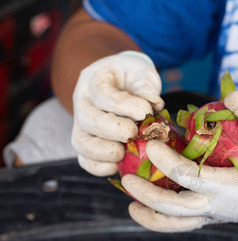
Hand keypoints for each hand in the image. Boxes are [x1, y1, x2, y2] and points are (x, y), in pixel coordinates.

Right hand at [71, 51, 163, 175]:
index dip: (124, 105)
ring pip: (81, 142)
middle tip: (134, 133)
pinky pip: (84, 159)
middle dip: (113, 129)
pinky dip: (98, 167)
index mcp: (96, 80)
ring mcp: (81, 124)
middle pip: (88, 119)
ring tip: (123, 154)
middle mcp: (83, 102)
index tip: (145, 111)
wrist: (123, 81)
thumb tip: (154, 106)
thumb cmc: (133, 77)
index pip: (102, 93)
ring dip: (103, 152)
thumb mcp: (141, 73)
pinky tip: (116, 167)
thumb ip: (146, 88)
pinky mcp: (87, 142)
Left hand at [123, 91, 237, 233]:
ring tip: (131, 208)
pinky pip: (187, 223)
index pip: (186, 176)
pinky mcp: (220, 216)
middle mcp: (218, 207)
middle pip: (172, 210)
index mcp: (228, 189)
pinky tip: (156, 208)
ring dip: (152, 217)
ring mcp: (217, 215)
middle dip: (145, 195)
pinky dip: (167, 219)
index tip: (150, 144)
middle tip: (125, 179)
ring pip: (177, 225)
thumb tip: (228, 95)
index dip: (164, 159)